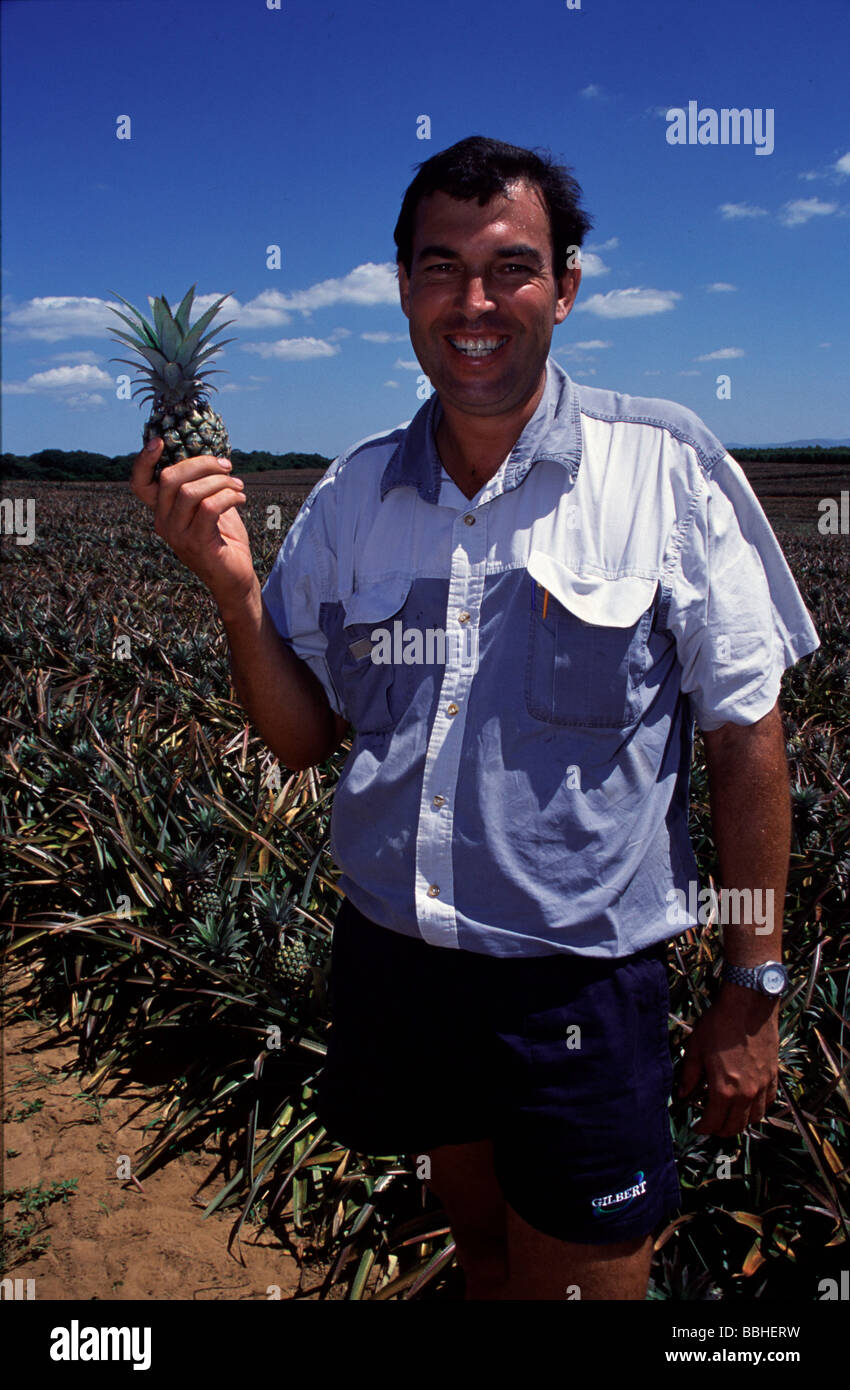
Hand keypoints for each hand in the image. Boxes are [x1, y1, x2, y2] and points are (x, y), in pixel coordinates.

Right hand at [130, 436, 257, 615]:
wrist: (234, 578)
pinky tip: (241, 497)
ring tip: (238, 485)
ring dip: (220, 481)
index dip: (144, 460)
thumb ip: (201, 486)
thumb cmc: (223, 539)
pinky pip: (209, 508)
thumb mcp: (208, 507)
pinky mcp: (196, 543)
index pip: (140, 484)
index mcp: (162, 512)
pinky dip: (228, 496)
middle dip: (201, 464)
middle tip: (226, 466)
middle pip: (170, 478)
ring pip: (190, 491)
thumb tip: (210, 457)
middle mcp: (163, 523)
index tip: (160, 441)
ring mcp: (177, 535)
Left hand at [677, 982, 778, 1136]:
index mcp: (723, 1090)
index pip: (713, 1122)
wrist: (748, 1006)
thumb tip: (682, 1094)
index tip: (696, 1126)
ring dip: (740, 1123)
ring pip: (754, 1118)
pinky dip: (757, 1109)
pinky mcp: (773, 1076)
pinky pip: (768, 1102)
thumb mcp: (695, 1049)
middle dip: (720, 1130)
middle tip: (711, 1125)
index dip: (703, 1128)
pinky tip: (748, 1103)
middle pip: (735, 1127)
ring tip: (729, 1117)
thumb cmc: (719, 1024)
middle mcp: (746, 1094)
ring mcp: (762, 1086)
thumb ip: (689, 1076)